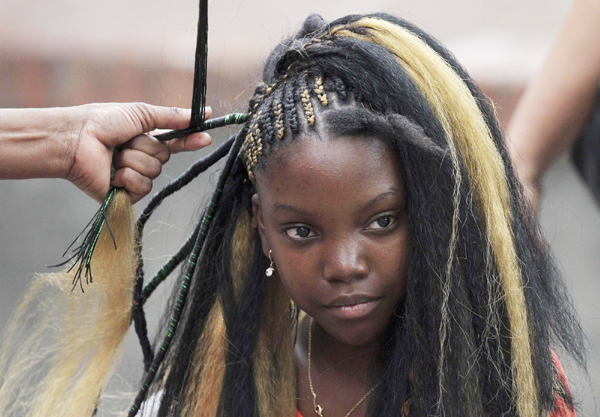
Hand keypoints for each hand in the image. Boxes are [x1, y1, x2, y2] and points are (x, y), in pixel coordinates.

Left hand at [64, 103, 211, 202]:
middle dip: (146, 147)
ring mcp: (133, 178)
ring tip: (114, 155)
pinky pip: (142, 187)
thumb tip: (205, 113)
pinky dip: (128, 177)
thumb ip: (173, 117)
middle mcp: (141, 160)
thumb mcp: (141, 114)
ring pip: (154, 173)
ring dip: (134, 160)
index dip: (190, 141)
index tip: (206, 137)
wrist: (76, 139)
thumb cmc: (102, 122)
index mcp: (145, 140)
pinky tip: (113, 172)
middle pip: (164, 158)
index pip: (175, 143)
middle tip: (125, 141)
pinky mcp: (125, 195)